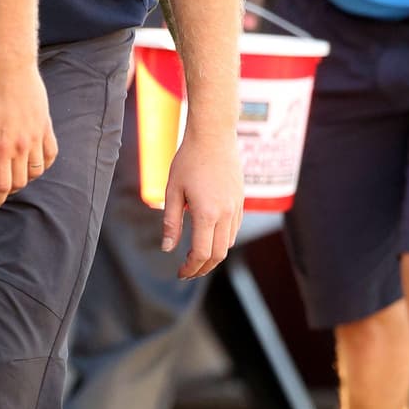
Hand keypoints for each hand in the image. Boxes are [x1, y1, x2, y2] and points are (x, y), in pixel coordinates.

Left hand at [0, 62, 56, 209]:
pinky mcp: (46, 127)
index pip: (2, 185)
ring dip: (25, 178)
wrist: (9, 68)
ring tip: (15, 173)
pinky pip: (51, 155)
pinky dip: (43, 164)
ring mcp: (36, 137)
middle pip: (20, 182)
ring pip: (36, 171)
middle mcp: (21, 146)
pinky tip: (34, 162)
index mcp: (0, 147)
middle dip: (9, 190)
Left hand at [162, 128, 243, 277]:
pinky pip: (234, 229)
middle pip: (218, 254)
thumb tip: (167, 248)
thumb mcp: (173, 191)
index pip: (202, 253)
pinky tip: (209, 238)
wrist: (214, 135)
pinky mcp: (241, 200)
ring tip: (196, 258)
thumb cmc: (189, 160)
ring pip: (228, 243)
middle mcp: (226, 213)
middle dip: (203, 268)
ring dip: (214, 255)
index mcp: (207, 213)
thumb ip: (171, 222)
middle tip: (187, 272)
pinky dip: (222, 240)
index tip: (180, 273)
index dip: (191, 268)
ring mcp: (236, 207)